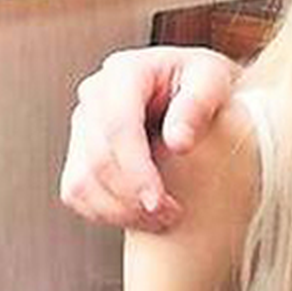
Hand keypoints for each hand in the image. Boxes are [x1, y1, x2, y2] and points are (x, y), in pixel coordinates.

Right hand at [58, 47, 239, 231]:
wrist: (200, 88)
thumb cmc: (206, 81)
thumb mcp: (214, 81)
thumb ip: (198, 104)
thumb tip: (178, 141)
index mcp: (126, 72)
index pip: (118, 126)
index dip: (135, 169)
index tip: (157, 199)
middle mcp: (97, 95)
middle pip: (98, 157)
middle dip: (130, 196)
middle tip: (166, 214)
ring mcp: (85, 123)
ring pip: (81, 180)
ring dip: (117, 210)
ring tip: (159, 218)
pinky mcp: (81, 149)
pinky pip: (77, 191)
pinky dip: (104, 212)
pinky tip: (138, 216)